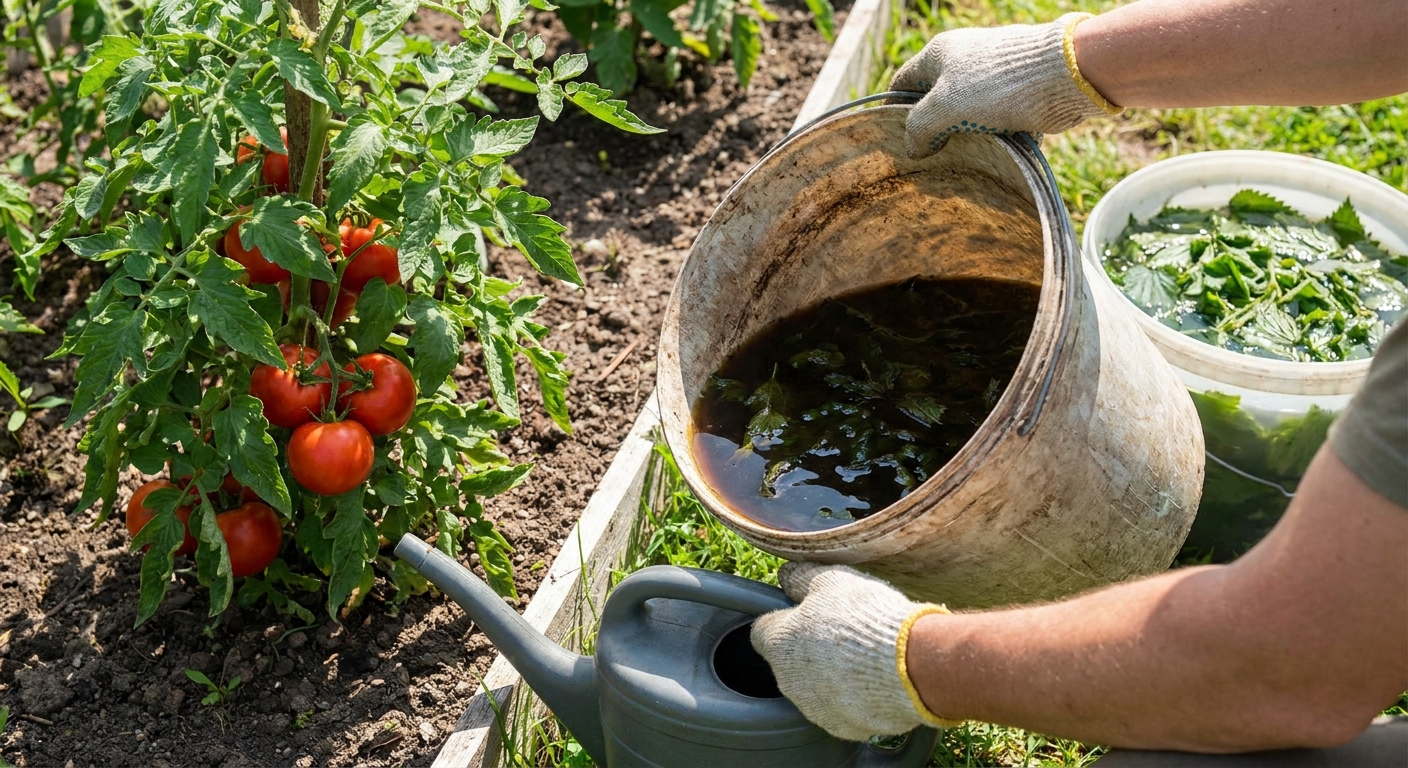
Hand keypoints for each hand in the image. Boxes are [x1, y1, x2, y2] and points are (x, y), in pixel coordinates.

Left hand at [750, 562, 955, 740]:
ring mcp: (815, 709)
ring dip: (830, 674)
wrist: (911, 663)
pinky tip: (876, 679)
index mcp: (778, 644)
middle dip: (808, 648)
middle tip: (841, 631)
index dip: (783, 619)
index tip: (803, 613)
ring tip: (864, 655)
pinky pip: (842, 708)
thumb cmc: (866, 618)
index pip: (761, 632)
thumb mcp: (831, 580)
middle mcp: (788, 682)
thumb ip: (802, 578)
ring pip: (814, 688)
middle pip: (788, 662)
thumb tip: (787, 575)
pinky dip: (853, 696)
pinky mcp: (843, 727)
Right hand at [889, 13, 1118, 158]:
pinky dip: (992, 135)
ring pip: (967, 112)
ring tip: (958, 161)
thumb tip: (913, 148)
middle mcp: (964, 60)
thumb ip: (920, 126)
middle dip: (930, 128)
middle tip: (926, 157)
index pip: (903, 81)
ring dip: (963, 135)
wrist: (1064, 75)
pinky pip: (995, 118)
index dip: (891, 109)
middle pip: (935, 98)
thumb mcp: (945, 106)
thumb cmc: (996, 85)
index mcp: (940, 53)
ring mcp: (992, 76)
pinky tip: (992, 154)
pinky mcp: (1017, 91)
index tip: (889, 138)